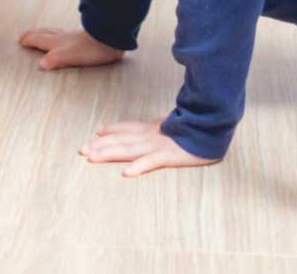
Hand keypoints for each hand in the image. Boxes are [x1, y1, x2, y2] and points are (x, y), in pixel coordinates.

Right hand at [18, 26, 124, 70]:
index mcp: (58, 43)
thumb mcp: (69, 56)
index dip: (29, 40)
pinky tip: (66, 38)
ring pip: (55, 32)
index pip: (39, 40)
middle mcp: (63, 38)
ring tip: (41, 33)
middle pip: (45, 33)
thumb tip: (41, 65)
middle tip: (25, 35)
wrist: (110, 39)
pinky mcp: (84, 39)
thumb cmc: (91, 49)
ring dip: (45, 32)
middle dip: (34, 34)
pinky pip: (66, 35)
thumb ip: (55, 60)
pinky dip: (59, 35)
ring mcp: (74, 37)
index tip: (20, 40)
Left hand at [79, 118, 220, 176]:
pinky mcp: (170, 155)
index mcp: (154, 128)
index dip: (112, 130)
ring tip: (92, 158)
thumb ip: (165, 125)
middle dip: (100, 145)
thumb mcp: (177, 123)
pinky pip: (152, 162)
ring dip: (110, 153)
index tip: (97, 132)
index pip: (129, 128)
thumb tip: (157, 123)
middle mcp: (152, 135)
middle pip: (122, 140)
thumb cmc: (198, 126)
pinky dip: (139, 167)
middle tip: (81, 150)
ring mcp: (159, 145)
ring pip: (129, 149)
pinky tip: (127, 173)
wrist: (215, 124)